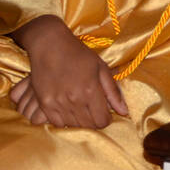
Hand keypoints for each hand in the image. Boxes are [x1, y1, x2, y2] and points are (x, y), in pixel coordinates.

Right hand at [8, 16, 128, 128]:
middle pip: (89, 126)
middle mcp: (74, 99)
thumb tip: (124, 112)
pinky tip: (67, 109)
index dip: (106, 118)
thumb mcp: (101, 68)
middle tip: (92, 109)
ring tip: (80, 108)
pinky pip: (57, 123)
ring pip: (73, 126)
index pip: (102, 121)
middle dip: (94, 121)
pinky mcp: (45, 103)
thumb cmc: (78, 54)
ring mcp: (58, 102)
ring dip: (80, 121)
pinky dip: (64, 120)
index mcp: (90, 90)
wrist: (49, 44)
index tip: (104, 111)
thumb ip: (113, 92)